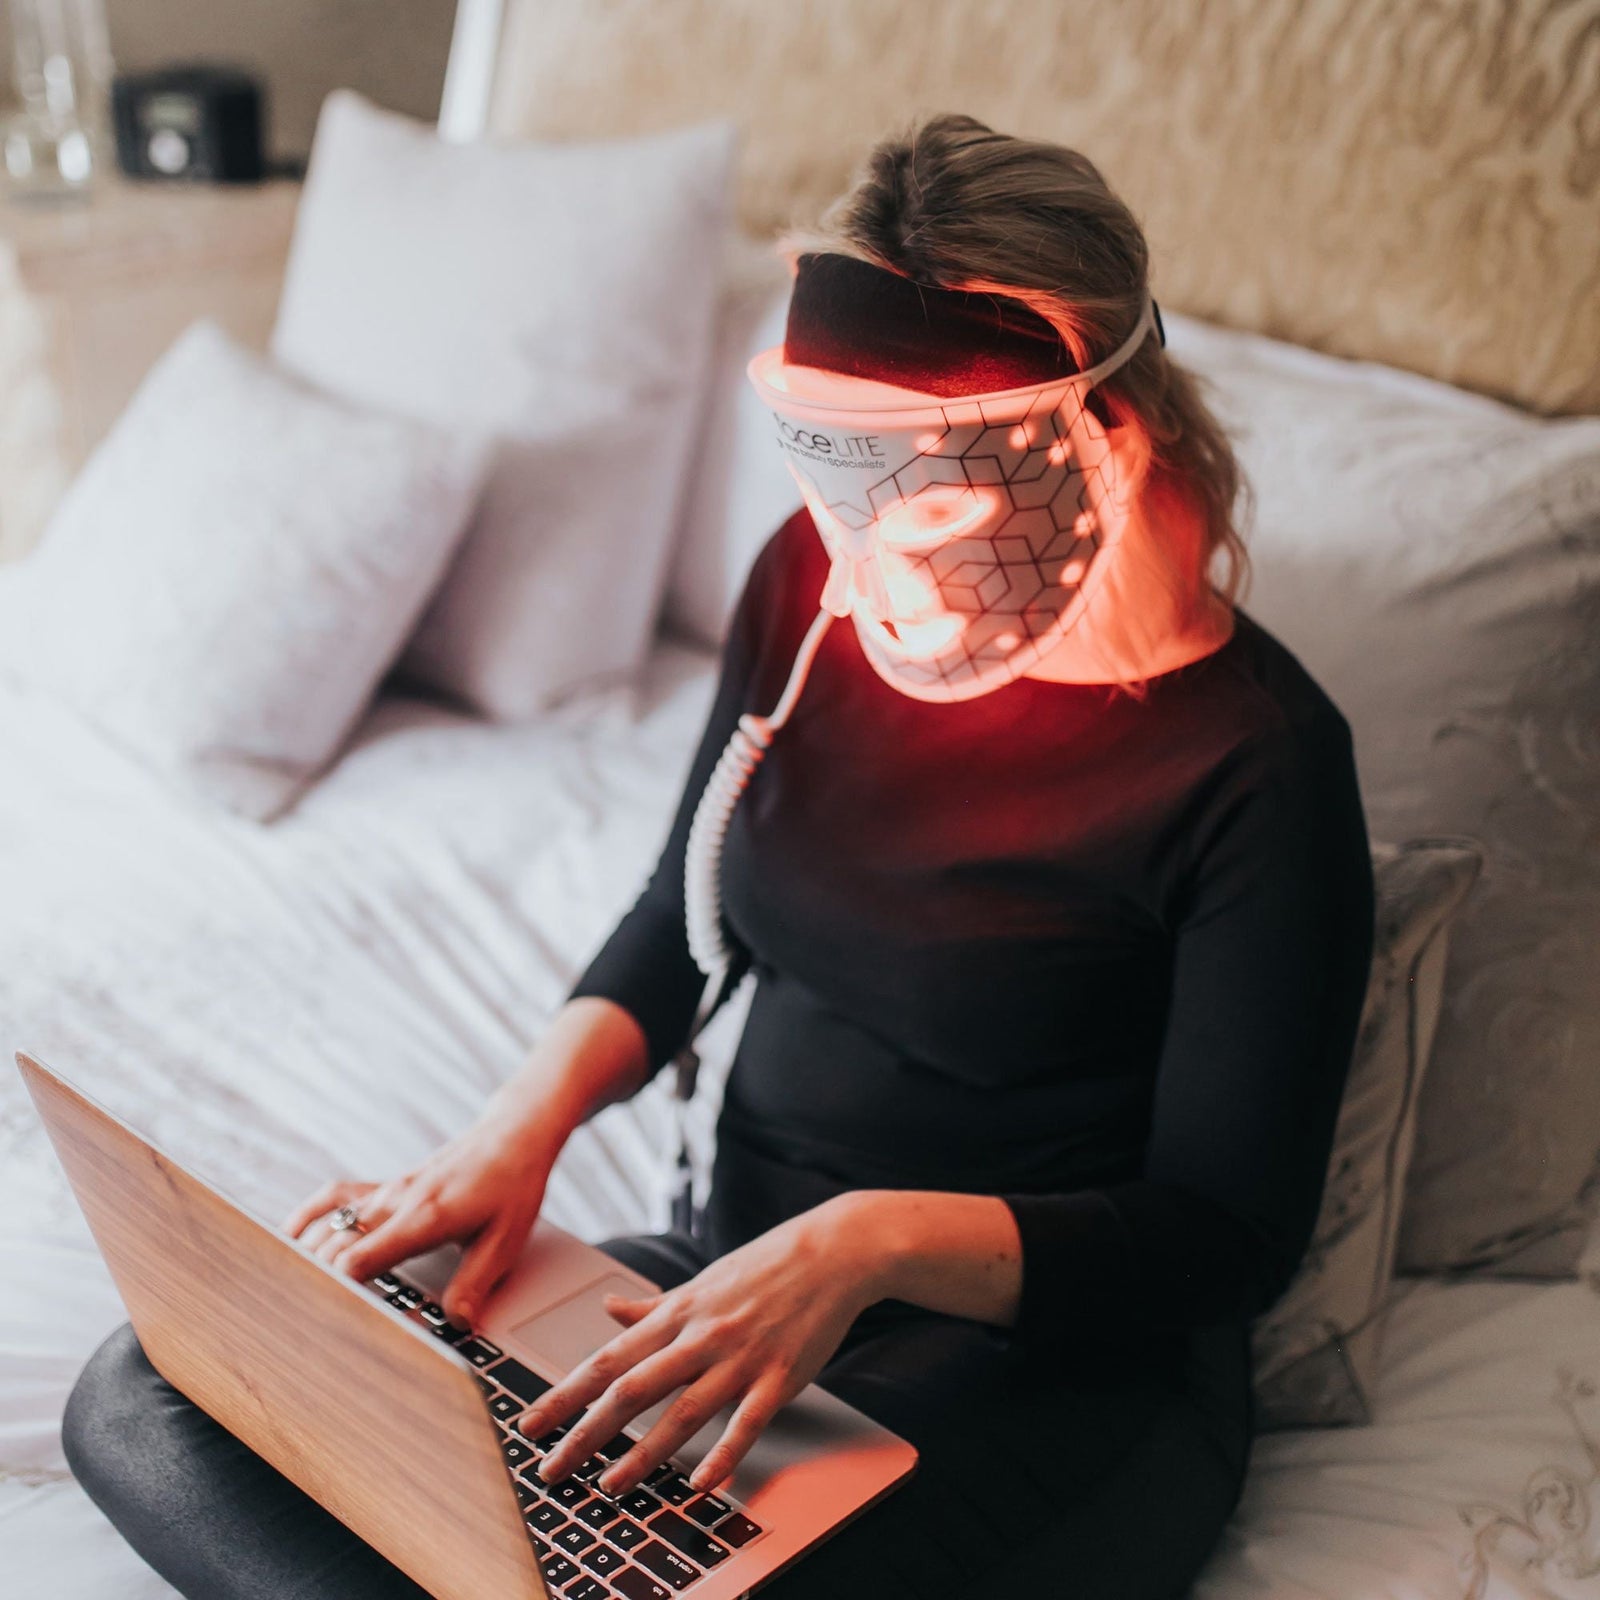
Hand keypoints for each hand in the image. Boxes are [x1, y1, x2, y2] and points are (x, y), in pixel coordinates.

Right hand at [280, 1115, 559, 1327]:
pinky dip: (309, 1215)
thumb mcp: (505, 1240)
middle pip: (334, 1248)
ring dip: (308, 1257)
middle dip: (316, 1285)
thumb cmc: (512, 1186)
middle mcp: (395, 1203)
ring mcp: (388, 1192)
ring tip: (291, 1294)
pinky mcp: (387, 1186)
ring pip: (330, 1225)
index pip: (358, 1261)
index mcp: (422, 1219)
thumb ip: (476, 1283)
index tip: (325, 1321)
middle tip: (303, 1321)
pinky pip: (337, 1196)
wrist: (512, 1137)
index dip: (338, 1295)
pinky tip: (291, 1236)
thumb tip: (455, 1322)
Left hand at [517, 1200, 882, 1497]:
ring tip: (610, 1486)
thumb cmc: (766, 1265)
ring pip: (683, 1411)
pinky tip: (702, 1483)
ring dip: (644, 1453)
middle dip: (586, 1432)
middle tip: (551, 1468)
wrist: (834, 1251)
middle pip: (632, 1389)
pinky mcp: (781, 1376)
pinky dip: (725, 1453)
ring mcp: (741, 1358)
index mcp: (678, 1314)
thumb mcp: (702, 1282)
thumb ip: (653, 1305)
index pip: (609, 1359)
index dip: (565, 1393)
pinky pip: (748, 1420)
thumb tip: (609, 1309)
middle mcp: (701, 1336)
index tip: (530, 1424)